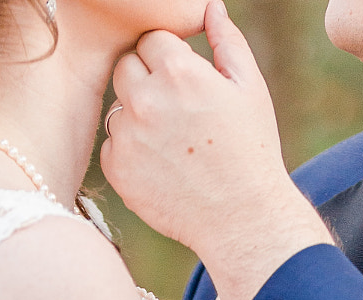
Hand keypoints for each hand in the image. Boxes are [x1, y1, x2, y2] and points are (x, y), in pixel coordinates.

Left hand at [102, 0, 329, 299]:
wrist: (239, 217)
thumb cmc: (251, 149)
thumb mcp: (248, 86)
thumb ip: (226, 41)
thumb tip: (210, 7)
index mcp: (178, 71)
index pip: (151, 39)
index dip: (167, 55)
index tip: (182, 76)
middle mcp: (145, 100)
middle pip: (125, 66)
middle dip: (145, 77)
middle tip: (173, 106)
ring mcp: (127, 137)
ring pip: (117, 108)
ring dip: (136, 115)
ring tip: (171, 140)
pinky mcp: (118, 171)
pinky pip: (112, 146)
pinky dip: (130, 150)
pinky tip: (161, 163)